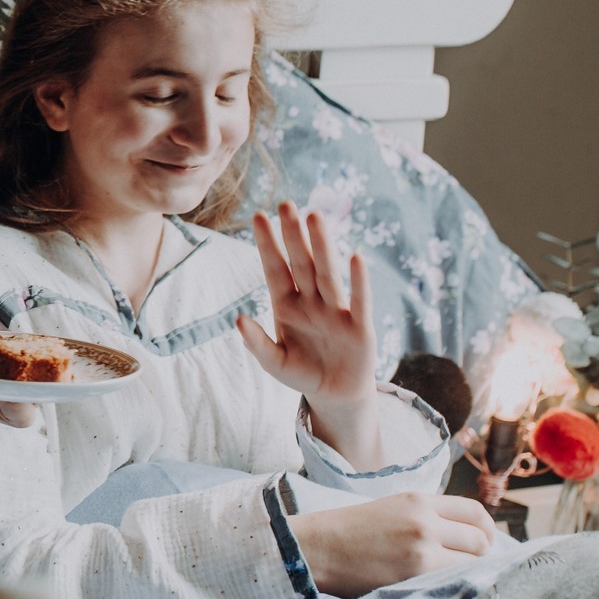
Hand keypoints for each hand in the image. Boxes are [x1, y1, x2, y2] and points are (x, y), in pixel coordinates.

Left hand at [237, 204, 382, 464]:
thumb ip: (257, 343)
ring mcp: (336, 311)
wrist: (335, 394)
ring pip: (327, 273)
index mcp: (286, 305)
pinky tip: (356, 257)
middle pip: (300, 262)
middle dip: (293, 235)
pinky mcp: (360, 327)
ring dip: (321, 246)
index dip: (267, 244)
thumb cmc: (302, 373)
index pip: (275, 269)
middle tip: (286, 204)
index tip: (258, 216)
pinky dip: (358, 281)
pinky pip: (358, 301)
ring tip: (315, 217)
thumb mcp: (274, 363)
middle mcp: (311, 301)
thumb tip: (238, 319)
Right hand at [288, 492, 497, 597]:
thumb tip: (463, 536)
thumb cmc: (348, 533)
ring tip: (456, 579)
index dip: (487, 529)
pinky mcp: (415, 573)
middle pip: (479, 539)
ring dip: (471, 573)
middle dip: (482, 555)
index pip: (474, 511)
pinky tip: (446, 590)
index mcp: (418, 500)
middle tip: (471, 567)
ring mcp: (422, 548)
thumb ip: (426, 516)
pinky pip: (455, 580)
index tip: (484, 543)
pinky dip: (457, 585)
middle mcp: (424, 520)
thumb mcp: (390, 509)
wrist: (316, 549)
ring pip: (472, 562)